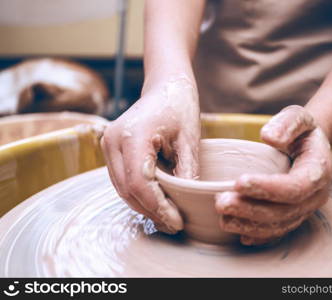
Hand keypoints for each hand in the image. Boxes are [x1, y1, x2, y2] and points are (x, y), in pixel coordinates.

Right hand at [101, 75, 199, 233]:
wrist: (165, 86)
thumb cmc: (179, 107)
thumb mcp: (189, 140)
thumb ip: (186, 172)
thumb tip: (186, 204)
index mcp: (132, 136)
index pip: (139, 184)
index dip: (158, 208)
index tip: (177, 221)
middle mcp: (112, 141)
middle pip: (126, 190)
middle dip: (151, 211)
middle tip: (174, 224)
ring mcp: (108, 145)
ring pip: (121, 188)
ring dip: (143, 205)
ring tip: (167, 217)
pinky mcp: (111, 149)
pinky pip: (121, 179)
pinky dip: (138, 194)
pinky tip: (156, 202)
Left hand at [215, 105, 331, 244]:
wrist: (308, 146)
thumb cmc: (300, 131)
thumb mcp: (297, 117)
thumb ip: (286, 123)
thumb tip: (269, 137)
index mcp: (318, 170)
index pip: (296, 186)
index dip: (268, 188)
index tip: (239, 181)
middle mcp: (315, 195)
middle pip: (284, 212)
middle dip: (251, 210)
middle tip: (221, 202)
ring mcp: (305, 209)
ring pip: (279, 225)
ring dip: (250, 225)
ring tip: (223, 217)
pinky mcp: (293, 217)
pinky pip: (277, 232)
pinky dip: (258, 235)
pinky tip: (238, 233)